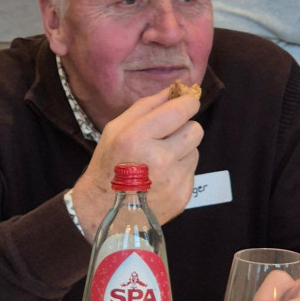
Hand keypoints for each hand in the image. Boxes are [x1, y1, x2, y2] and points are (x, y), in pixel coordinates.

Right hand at [72, 87, 201, 241]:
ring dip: (182, 151)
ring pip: (196, 150)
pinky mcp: (182, 196)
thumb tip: (175, 89)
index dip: (188, 103)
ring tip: (160, 161)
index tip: (186, 103)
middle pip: (195, 129)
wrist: (104, 211)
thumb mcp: (115, 129)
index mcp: (137, 137)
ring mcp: (172, 180)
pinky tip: (161, 178)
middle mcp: (158, 159)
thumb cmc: (109, 164)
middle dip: (185, 128)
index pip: (181, 110)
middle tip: (167, 136)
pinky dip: (180, 171)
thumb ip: (146, 106)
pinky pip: (192, 171)